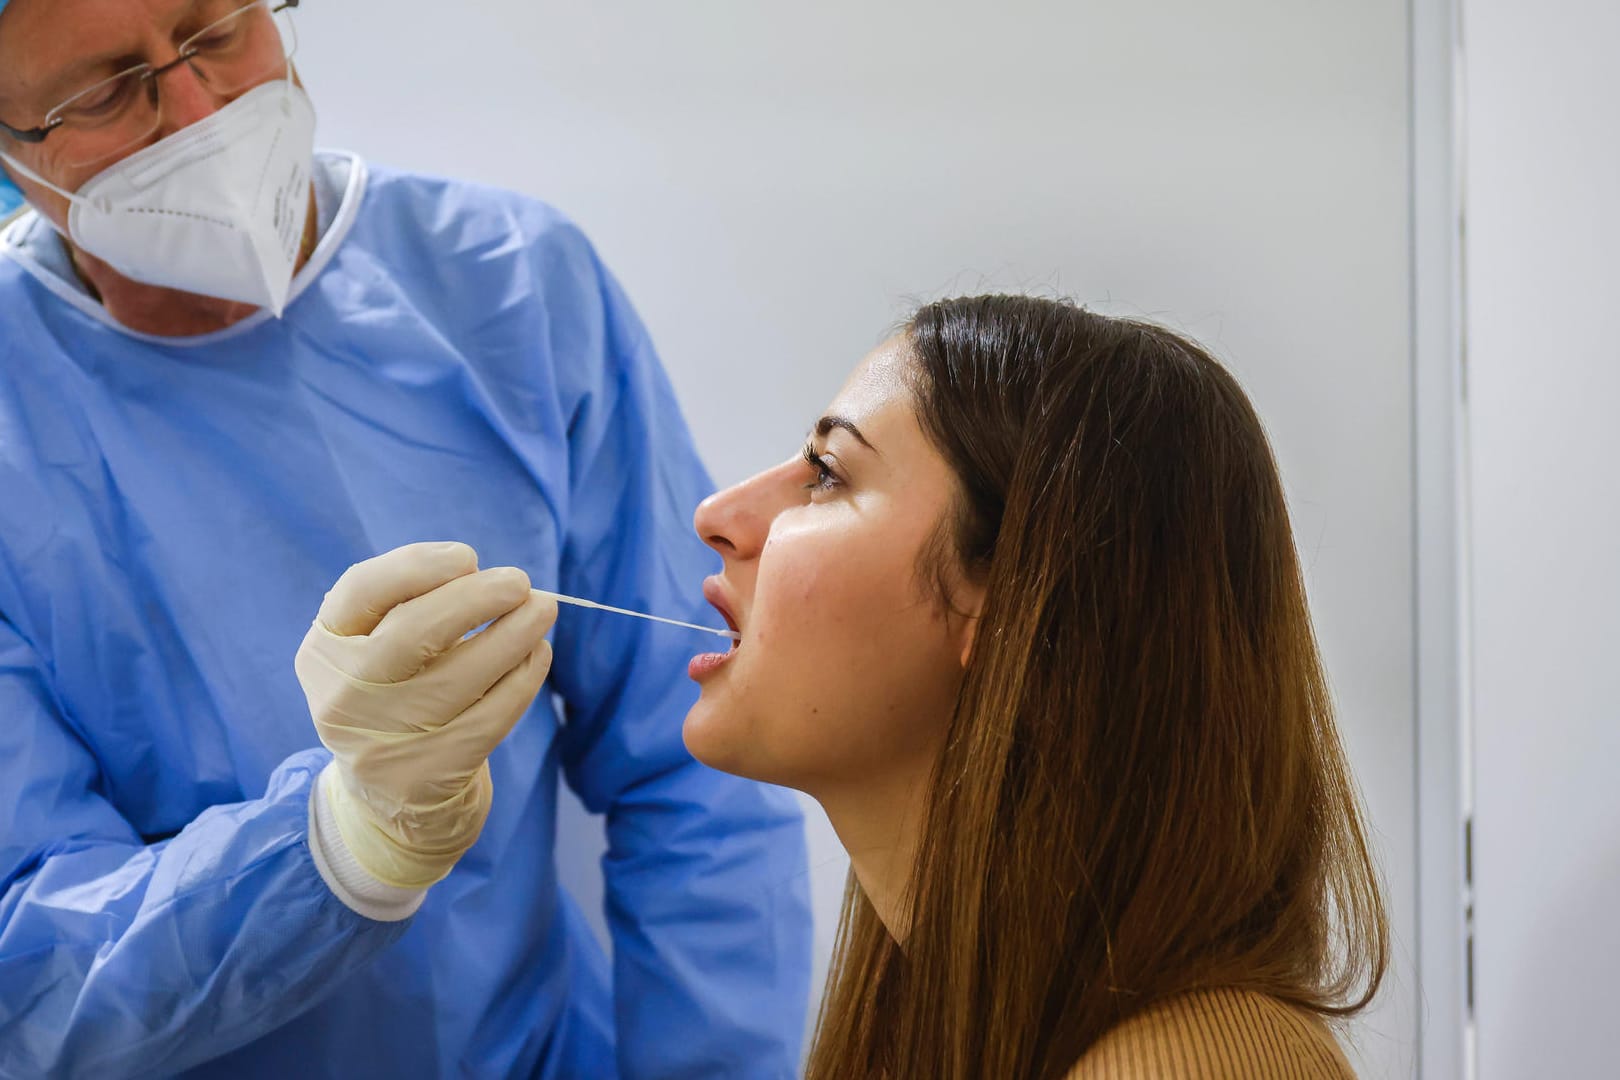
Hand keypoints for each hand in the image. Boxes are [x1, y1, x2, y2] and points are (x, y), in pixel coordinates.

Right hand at [295, 542, 556, 887]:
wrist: (387, 797)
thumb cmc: (393, 696)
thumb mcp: (375, 651)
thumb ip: (410, 607)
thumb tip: (482, 576)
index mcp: (323, 651)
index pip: (361, 592)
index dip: (417, 566)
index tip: (467, 557)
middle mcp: (343, 696)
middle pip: (411, 633)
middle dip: (474, 599)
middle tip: (519, 581)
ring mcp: (384, 741)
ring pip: (460, 676)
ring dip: (513, 635)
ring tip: (542, 608)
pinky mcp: (428, 774)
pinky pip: (490, 716)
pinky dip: (522, 678)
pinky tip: (538, 654)